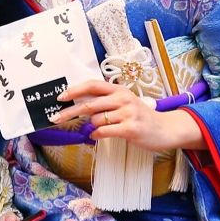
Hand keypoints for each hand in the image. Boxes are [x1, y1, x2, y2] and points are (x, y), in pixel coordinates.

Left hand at [49, 80, 204, 151]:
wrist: (165, 129)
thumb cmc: (139, 117)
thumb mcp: (123, 103)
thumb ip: (104, 102)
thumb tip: (79, 106)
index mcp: (119, 90)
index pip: (93, 85)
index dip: (75, 90)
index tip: (60, 97)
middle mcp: (123, 98)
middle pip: (89, 104)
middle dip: (69, 112)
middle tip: (55, 118)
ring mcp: (128, 113)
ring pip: (96, 120)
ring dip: (92, 126)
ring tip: (102, 128)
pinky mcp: (131, 128)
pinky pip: (104, 131)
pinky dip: (96, 135)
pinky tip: (98, 135)